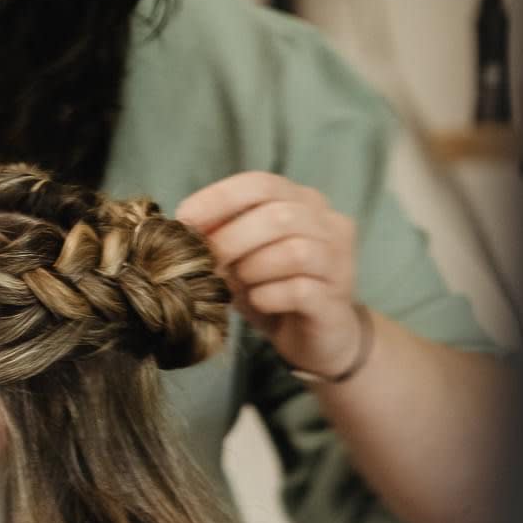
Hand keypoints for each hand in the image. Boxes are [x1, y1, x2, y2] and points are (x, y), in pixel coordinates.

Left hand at [174, 172, 363, 376]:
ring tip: (236, 284)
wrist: (316, 338)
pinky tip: (258, 302)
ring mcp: (338, 262)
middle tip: (206, 261)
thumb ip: (220, 236)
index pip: (261, 184)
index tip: (184, 219)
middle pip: (280, 216)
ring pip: (295, 252)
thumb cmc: (273, 289)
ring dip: (252, 269)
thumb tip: (183, 226)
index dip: (219, 198)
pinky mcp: (336, 301)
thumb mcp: (241, 258)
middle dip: (232, 239)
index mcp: (303, 202)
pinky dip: (269, 296)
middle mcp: (328, 225)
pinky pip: (300, 290)